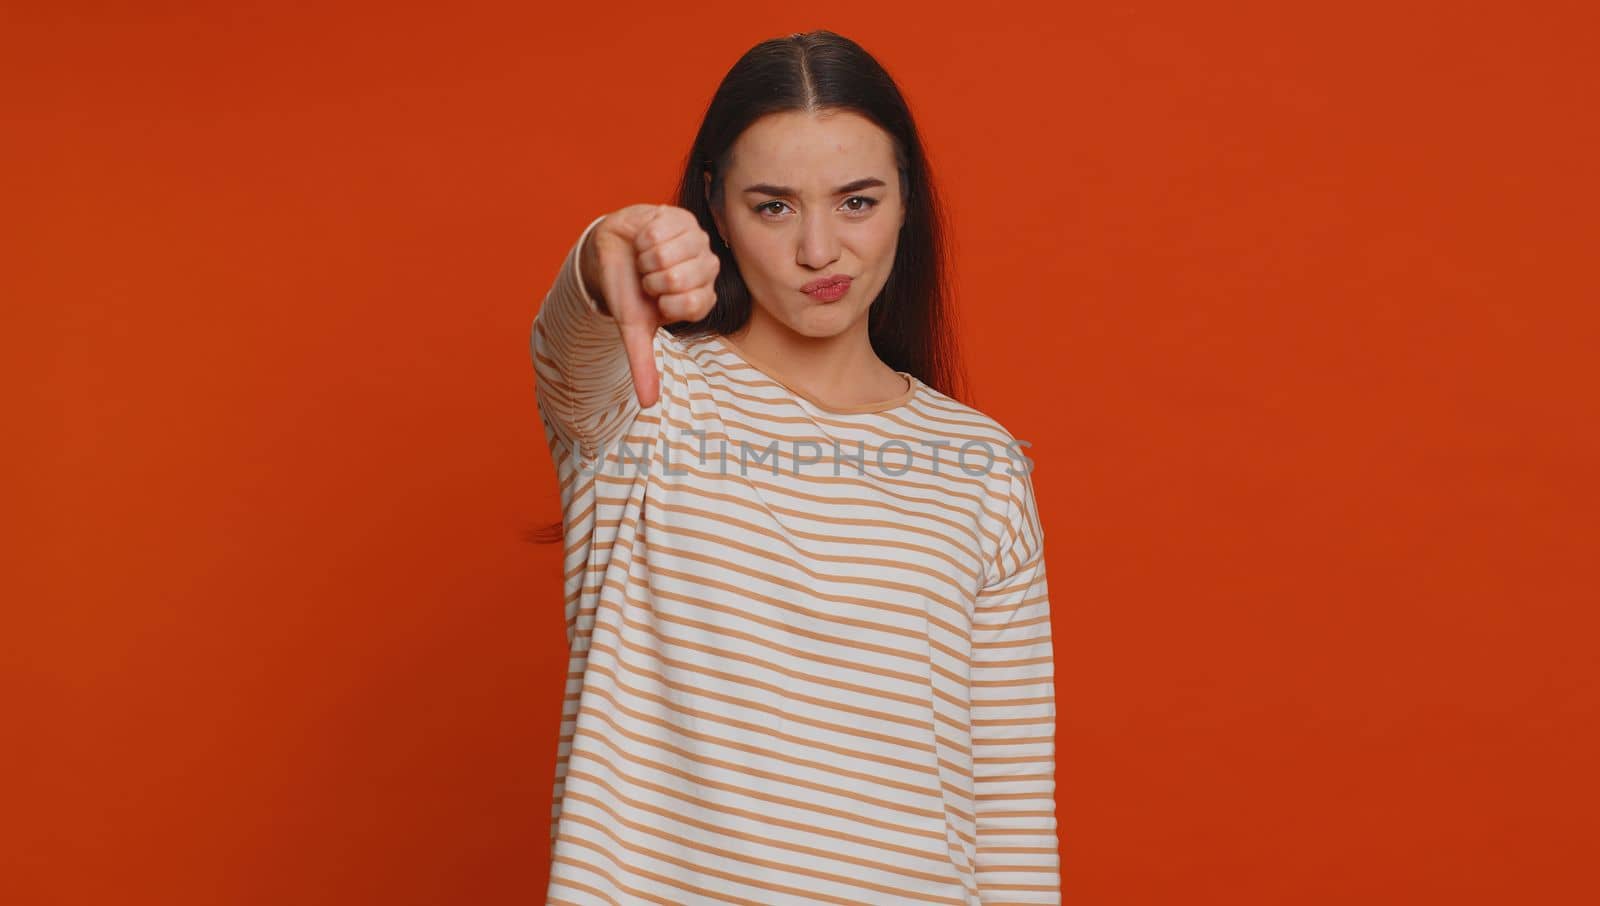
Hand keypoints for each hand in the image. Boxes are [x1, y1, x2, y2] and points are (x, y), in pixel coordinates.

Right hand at [580, 204, 720, 408]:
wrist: (613, 253)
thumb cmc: (629, 290)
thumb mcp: (634, 329)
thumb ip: (644, 365)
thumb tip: (647, 405)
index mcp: (702, 298)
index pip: (692, 304)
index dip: (663, 302)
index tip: (656, 299)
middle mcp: (708, 269)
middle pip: (679, 279)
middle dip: (651, 280)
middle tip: (648, 278)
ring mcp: (698, 241)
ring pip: (667, 254)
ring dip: (646, 258)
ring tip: (646, 258)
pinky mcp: (683, 217)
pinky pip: (658, 230)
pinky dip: (642, 236)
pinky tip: (645, 239)